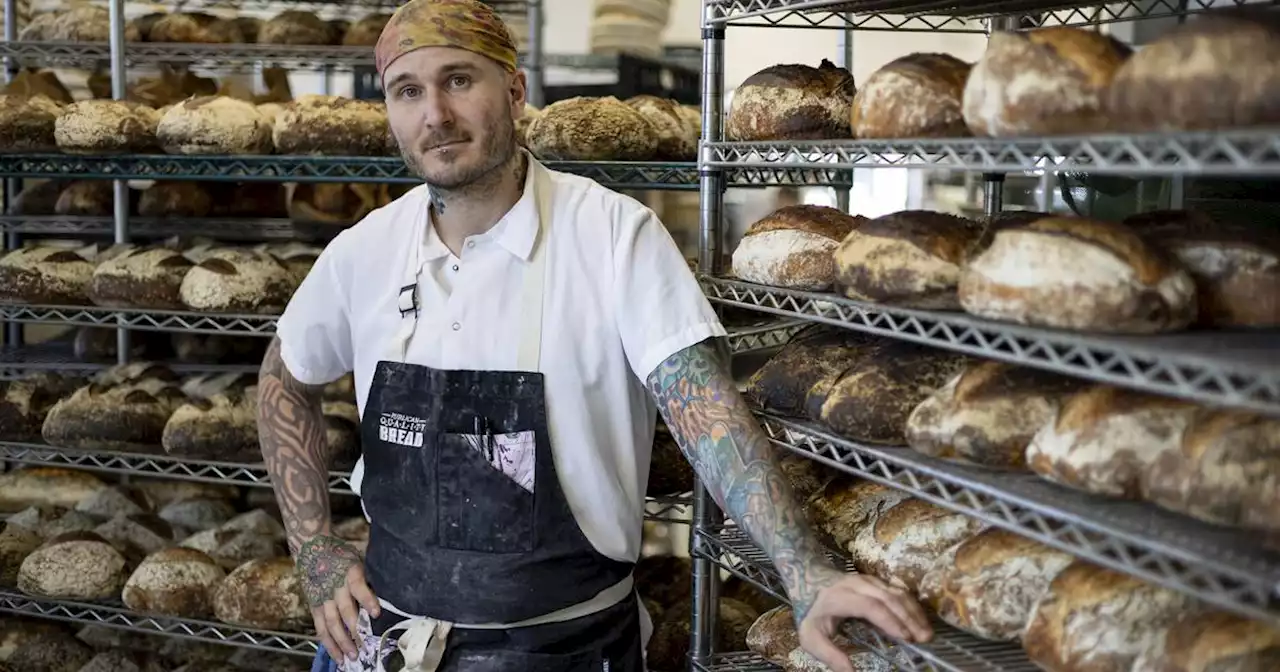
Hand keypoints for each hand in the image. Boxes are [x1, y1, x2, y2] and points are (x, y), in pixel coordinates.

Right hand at [296, 535, 379, 661]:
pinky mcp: (314, 607)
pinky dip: (329, 644)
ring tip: (352, 656)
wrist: (312, 549)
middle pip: (344, 610)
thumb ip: (370, 575)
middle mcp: (335, 587)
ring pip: (331, 624)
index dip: (367, 600)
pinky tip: (337, 656)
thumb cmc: (342, 556)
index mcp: (349, 572)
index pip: (358, 587)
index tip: (376, 613)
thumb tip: (393, 589)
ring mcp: (323, 599)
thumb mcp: (358, 559)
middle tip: (365, 645)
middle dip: (354, 629)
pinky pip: (320, 628)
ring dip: (342, 642)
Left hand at [796, 571, 932, 671]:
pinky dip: (911, 605)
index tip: (906, 638)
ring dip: (914, 611)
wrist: (808, 581)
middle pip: (887, 598)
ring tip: (926, 632)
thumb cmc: (812, 613)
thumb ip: (830, 655)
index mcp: (839, 598)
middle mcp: (856, 585)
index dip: (890, 621)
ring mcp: (868, 580)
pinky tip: (919, 620)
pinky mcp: (876, 581)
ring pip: (896, 592)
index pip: (869, 606)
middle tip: (924, 639)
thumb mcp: (811, 637)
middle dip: (908, 618)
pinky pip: (897, 590)